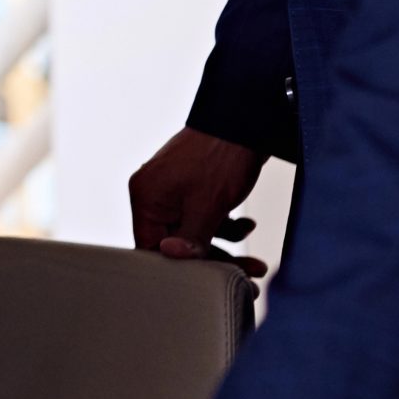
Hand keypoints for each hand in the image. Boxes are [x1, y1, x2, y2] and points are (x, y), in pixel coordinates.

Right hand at [128, 127, 267, 271]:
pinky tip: (245, 223)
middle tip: (246, 272)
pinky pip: (200, 216)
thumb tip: (172, 257)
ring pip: (192, 230)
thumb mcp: (208, 206)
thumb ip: (190, 238)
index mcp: (146, 197)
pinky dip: (223, 223)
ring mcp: (171, 189)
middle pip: (176, 241)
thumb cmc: (221, 156)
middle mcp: (153, 193)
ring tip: (252, 246)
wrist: (244, 119)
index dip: (181, 265)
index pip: (152, 247)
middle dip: (214, 256)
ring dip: (224, 241)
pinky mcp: (190, 185)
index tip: (210, 278)